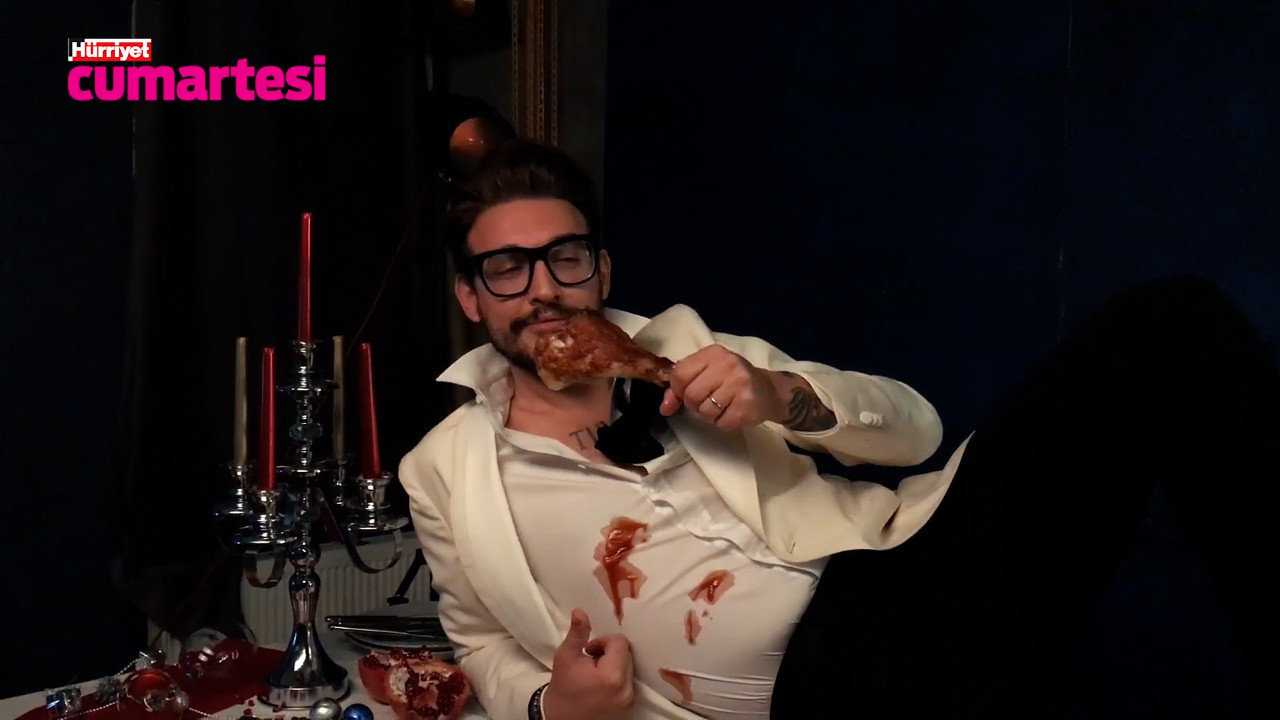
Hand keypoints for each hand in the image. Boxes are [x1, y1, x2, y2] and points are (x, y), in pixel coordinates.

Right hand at [542, 609, 634, 719]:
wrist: (561, 719)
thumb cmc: (562, 687)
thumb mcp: (565, 657)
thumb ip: (577, 634)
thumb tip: (580, 611)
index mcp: (611, 676)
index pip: (620, 642)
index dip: (603, 641)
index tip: (588, 650)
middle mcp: (626, 689)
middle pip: (627, 655)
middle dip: (609, 653)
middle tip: (590, 661)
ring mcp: (629, 701)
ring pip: (629, 669)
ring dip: (614, 666)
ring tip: (595, 674)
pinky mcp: (629, 709)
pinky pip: (628, 684)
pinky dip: (617, 680)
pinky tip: (601, 686)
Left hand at [659, 344, 787, 430]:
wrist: (770, 390)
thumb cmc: (732, 381)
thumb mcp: (708, 374)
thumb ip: (682, 387)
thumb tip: (664, 408)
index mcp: (713, 353)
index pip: (680, 374)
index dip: (678, 390)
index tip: (686, 394)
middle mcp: (727, 365)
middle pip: (691, 395)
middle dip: (694, 405)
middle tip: (707, 401)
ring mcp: (739, 384)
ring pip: (705, 411)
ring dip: (710, 415)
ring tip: (722, 406)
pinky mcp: (747, 405)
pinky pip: (721, 423)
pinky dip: (723, 423)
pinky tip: (733, 412)